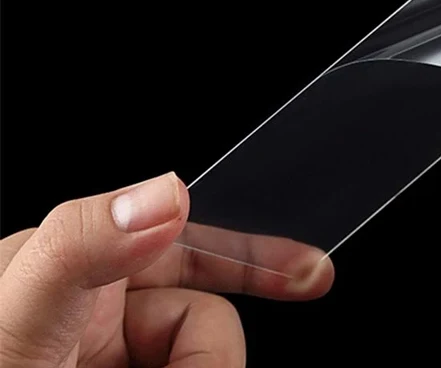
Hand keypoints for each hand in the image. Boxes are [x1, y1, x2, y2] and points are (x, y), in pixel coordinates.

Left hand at [0, 173, 333, 366]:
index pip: (183, 242)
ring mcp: (112, 363)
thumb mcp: (17, 317)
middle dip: (211, 360)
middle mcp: (96, 315)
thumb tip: (166, 190)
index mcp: (72, 267)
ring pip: (202, 358)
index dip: (253, 254)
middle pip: (200, 319)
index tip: (309, 272)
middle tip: (233, 360)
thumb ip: (83, 243)